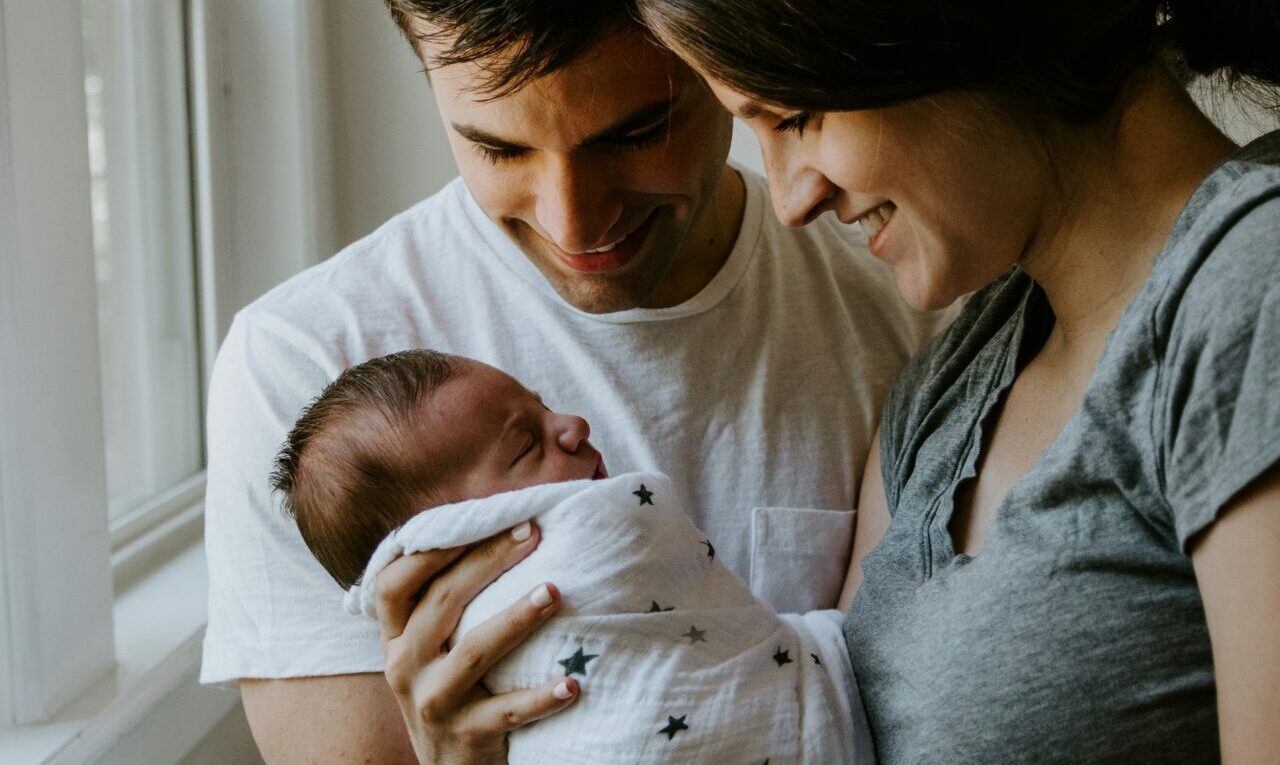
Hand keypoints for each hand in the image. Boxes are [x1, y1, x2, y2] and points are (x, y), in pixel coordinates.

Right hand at [377, 521, 578, 763]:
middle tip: (531, 534)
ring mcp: (433, 702)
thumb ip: (443, 606)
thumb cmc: (450, 692)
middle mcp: (405, 667)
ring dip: (516, 618)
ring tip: (554, 591)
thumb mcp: (428, 652)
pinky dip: (541, 697)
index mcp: (396, 639)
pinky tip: (573, 682)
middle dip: (487, 562)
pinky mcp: (466, 736)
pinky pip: (508, 711)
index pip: (394, 583)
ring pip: (474, 651)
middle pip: (442, 602)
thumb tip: (497, 534)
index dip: (432, 549)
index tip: (482, 520)